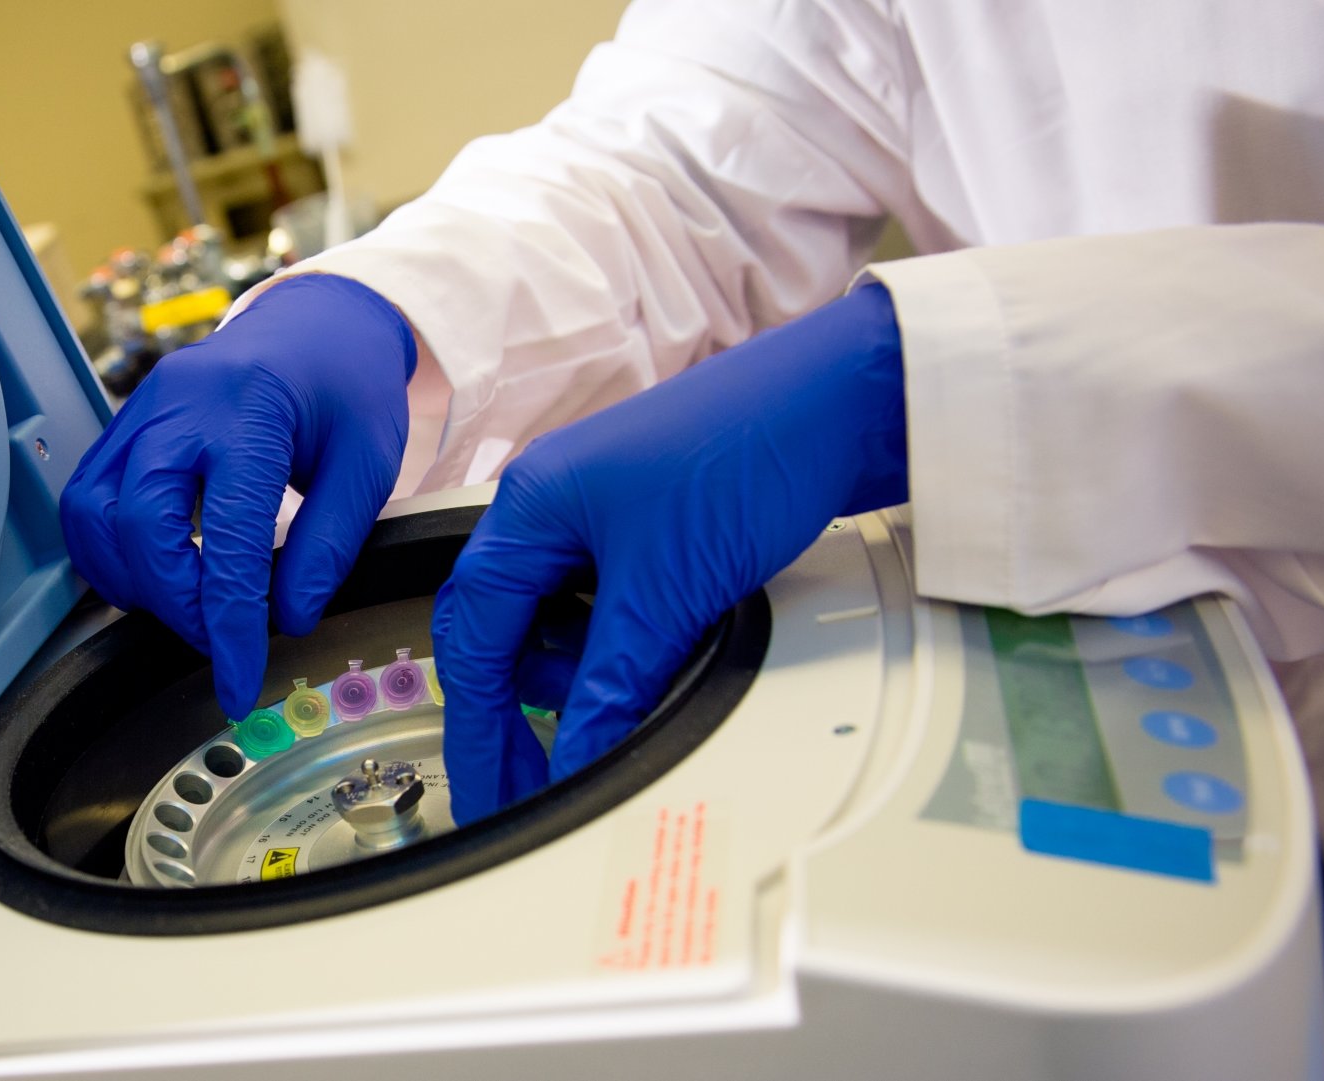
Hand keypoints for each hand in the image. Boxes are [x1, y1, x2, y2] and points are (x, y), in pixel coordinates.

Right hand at [61, 274, 416, 716]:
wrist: (317, 322)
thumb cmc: (346, 386)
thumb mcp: (368, 465)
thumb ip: (329, 546)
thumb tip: (287, 619)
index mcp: (251, 411)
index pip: (227, 538)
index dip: (229, 623)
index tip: (238, 679)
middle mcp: (181, 404)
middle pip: (140, 526)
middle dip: (175, 604)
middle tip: (220, 639)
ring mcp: (142, 409)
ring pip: (94, 514)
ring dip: (132, 581)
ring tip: (188, 607)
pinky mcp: (123, 423)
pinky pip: (86, 498)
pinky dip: (108, 551)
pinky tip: (153, 575)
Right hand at [432, 283, 907, 821]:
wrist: (848, 400)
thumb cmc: (749, 449)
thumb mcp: (668, 590)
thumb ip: (613, 682)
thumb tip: (580, 753)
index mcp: (532, 505)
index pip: (476, 633)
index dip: (480, 722)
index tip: (496, 788)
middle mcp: (556, 503)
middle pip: (502, 624)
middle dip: (512, 707)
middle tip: (530, 778)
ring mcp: (602, 511)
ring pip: (557, 616)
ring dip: (574, 674)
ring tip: (609, 713)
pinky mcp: (651, 523)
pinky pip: (606, 601)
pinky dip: (615, 646)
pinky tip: (645, 669)